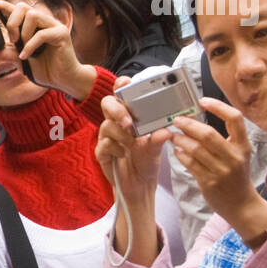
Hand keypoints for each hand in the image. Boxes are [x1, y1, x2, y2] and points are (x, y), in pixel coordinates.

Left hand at [0, 0, 95, 99]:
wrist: (63, 79)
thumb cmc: (45, 68)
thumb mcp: (20, 60)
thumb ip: (7, 54)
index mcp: (34, 25)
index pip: (17, 9)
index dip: (3, 5)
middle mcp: (44, 22)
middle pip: (23, 7)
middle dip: (12, 22)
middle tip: (12, 40)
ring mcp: (54, 26)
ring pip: (33, 16)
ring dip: (23, 33)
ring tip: (23, 48)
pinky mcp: (62, 34)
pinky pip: (41, 34)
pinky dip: (30, 45)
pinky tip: (26, 56)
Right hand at [95, 82, 170, 202]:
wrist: (139, 185)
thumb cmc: (146, 161)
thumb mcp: (156, 149)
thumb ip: (158, 139)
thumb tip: (165, 131)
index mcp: (129, 116)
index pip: (122, 95)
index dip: (121, 86)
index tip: (126, 82)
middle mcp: (116, 123)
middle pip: (107, 104)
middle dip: (117, 109)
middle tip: (129, 121)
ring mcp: (107, 137)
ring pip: (106, 125)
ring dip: (121, 134)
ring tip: (133, 144)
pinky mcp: (101, 152)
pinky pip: (104, 144)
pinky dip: (116, 149)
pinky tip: (124, 154)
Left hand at [168, 97, 261, 224]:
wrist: (241, 205)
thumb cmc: (236, 176)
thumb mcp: (238, 155)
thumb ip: (224, 139)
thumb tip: (197, 120)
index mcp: (243, 146)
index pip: (235, 119)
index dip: (218, 106)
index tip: (202, 101)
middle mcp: (234, 157)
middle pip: (208, 134)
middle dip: (189, 125)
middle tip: (177, 120)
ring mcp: (222, 170)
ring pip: (196, 149)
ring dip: (180, 139)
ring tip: (173, 135)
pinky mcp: (209, 182)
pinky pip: (190, 164)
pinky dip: (180, 154)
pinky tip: (176, 150)